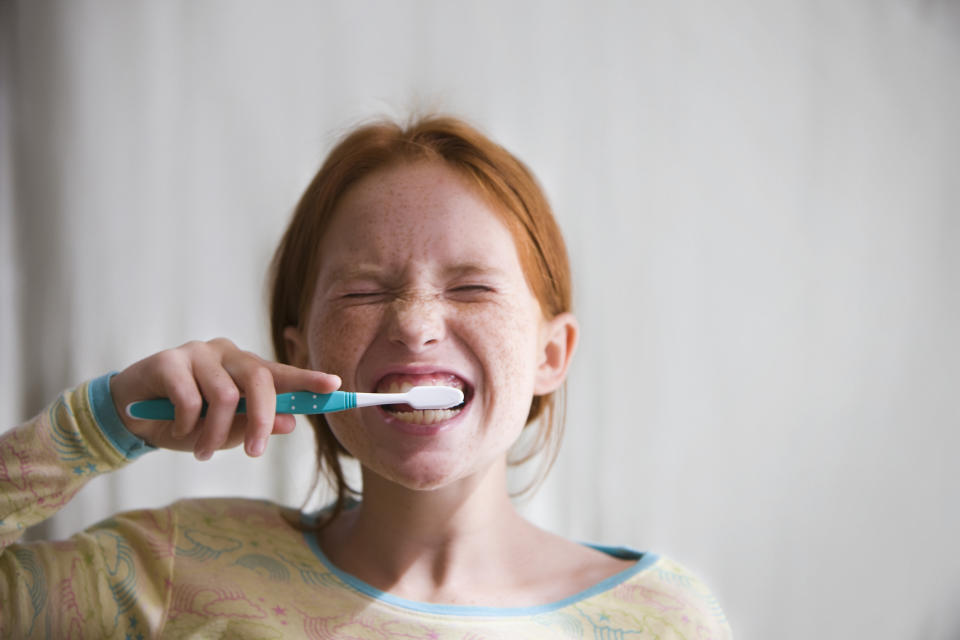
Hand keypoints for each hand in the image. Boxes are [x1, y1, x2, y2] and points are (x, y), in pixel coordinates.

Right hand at [109, 338, 339, 459]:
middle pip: (258, 380)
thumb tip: (291, 423)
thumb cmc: (186, 423)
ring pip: (224, 395)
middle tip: (254, 453)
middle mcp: (227, 354)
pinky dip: (185, 424)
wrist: (130, 418)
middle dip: (261, 420)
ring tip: (202, 452)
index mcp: (246, 369)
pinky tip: (174, 431)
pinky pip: (189, 398)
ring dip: (213, 433)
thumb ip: (256, 425)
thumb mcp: (225, 431)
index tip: (334, 386)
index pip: (282, 372)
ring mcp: (198, 353)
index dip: (308, 380)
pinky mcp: (168, 360)